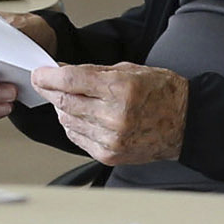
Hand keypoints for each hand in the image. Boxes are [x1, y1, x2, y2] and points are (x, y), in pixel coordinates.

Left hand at [33, 60, 188, 165]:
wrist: (185, 124)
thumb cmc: (161, 93)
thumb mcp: (130, 69)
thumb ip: (93, 71)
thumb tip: (61, 71)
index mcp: (121, 89)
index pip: (70, 81)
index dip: (48, 76)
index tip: (38, 74)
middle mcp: (114, 116)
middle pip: (64, 102)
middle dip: (51, 91)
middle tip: (47, 84)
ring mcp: (111, 139)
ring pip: (67, 121)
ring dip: (64, 108)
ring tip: (75, 100)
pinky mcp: (108, 154)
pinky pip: (76, 137)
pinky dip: (74, 125)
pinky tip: (84, 117)